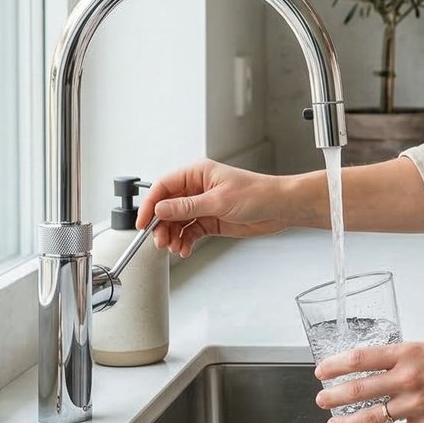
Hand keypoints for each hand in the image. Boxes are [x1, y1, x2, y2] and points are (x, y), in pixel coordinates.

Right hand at [138, 160, 298, 255]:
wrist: (280, 208)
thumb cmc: (257, 194)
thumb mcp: (218, 201)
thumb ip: (187, 207)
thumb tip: (160, 209)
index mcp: (197, 173)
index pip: (164, 187)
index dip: (150, 205)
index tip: (143, 222)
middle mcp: (197, 188)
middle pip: (167, 207)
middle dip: (162, 225)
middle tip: (161, 241)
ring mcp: (203, 205)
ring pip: (177, 221)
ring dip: (173, 236)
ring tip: (174, 248)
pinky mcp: (210, 220)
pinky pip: (190, 231)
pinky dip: (185, 241)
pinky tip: (185, 249)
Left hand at [315, 339, 423, 422]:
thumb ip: (404, 355)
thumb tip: (382, 363)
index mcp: (407, 354)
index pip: (359, 359)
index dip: (335, 365)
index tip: (322, 371)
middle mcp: (407, 379)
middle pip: (358, 390)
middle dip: (333, 397)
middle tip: (322, 400)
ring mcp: (416, 404)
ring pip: (371, 418)